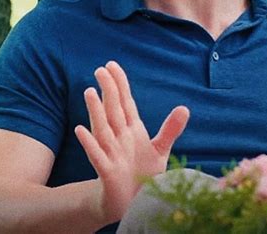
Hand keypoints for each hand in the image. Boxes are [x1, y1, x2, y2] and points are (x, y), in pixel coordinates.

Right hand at [74, 61, 189, 225]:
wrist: (132, 202)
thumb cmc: (143, 173)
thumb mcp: (160, 149)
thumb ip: (171, 129)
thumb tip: (185, 107)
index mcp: (132, 129)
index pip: (125, 102)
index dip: (120, 84)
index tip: (112, 65)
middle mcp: (120, 137)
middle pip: (113, 109)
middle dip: (108, 90)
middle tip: (100, 69)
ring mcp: (112, 153)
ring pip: (102, 128)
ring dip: (96, 110)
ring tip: (90, 91)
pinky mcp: (108, 171)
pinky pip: (97, 156)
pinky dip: (90, 143)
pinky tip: (82, 130)